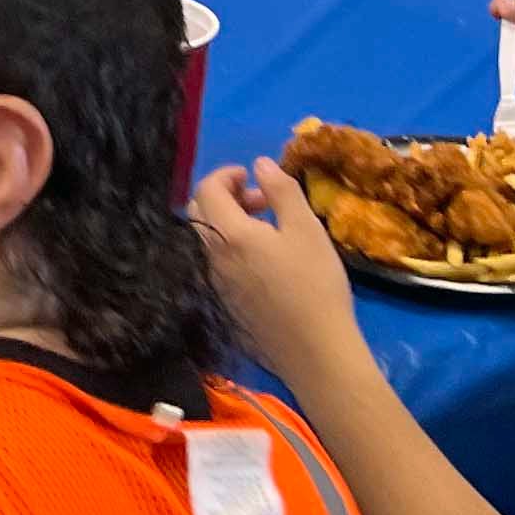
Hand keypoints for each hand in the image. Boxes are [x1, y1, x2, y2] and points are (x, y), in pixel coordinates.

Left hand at [189, 159, 366, 386]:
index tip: (253, 177)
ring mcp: (214, 284)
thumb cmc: (315, 284)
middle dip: (225, 197)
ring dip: (229, 224)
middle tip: (261, 202)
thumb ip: (281, 190)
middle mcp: (211, 257)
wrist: (315, 351)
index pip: (206, 189)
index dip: (226, 175)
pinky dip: (231, 250)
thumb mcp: (306, 228)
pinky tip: (265, 262)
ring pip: (207, 241)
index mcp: (228, 234)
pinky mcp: (223, 305)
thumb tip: (259, 163)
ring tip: (269, 231)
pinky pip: (216, 265)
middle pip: (199, 213)